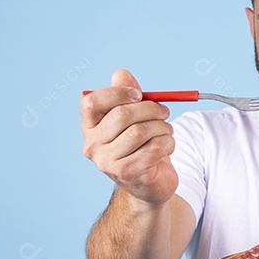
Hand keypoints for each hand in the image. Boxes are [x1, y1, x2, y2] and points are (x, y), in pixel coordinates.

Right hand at [81, 69, 178, 205]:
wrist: (150, 184)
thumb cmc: (141, 146)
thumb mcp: (135, 117)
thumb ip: (128, 95)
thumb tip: (121, 74)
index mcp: (90, 127)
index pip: (92, 102)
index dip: (118, 93)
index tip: (139, 95)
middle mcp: (92, 145)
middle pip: (121, 115)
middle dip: (150, 109)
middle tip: (164, 112)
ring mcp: (107, 162)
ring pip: (140, 131)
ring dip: (162, 127)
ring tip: (167, 131)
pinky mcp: (127, 173)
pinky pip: (154, 147)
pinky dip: (168, 142)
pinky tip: (167, 146)